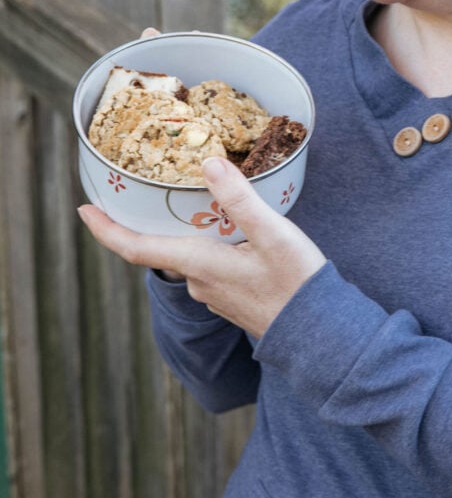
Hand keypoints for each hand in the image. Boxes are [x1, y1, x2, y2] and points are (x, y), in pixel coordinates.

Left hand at [77, 158, 326, 338]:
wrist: (320, 333)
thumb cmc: (297, 284)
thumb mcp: (273, 234)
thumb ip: (240, 200)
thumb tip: (209, 164)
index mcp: (200, 264)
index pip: (136, 248)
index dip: (106, 230)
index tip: (84, 210)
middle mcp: (199, 282)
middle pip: (162, 248)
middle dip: (150, 221)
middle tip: (141, 188)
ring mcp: (214, 294)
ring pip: (188, 256)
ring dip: (184, 232)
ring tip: (191, 201)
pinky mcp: (231, 298)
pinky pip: (207, 267)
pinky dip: (205, 245)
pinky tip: (225, 230)